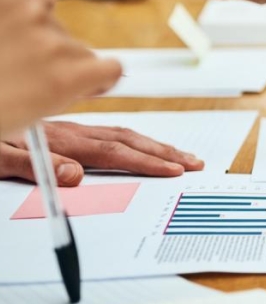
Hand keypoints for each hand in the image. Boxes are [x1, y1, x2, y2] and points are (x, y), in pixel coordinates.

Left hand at [0, 0, 121, 138]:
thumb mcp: (21, 118)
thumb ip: (57, 95)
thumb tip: (75, 83)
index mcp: (67, 79)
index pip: (111, 69)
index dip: (95, 77)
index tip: (83, 81)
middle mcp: (55, 43)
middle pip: (75, 47)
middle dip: (54, 58)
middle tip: (19, 72)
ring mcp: (31, 13)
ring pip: (49, 17)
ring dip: (30, 30)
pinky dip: (17, 4)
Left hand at [0, 121, 203, 185]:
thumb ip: (34, 166)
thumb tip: (76, 176)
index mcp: (57, 140)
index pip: (111, 152)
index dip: (146, 161)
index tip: (173, 171)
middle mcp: (68, 131)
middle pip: (126, 139)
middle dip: (163, 151)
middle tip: (193, 162)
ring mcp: (67, 128)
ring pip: (120, 133)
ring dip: (153, 144)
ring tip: (180, 153)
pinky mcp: (61, 129)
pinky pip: (106, 131)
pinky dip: (133, 137)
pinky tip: (140, 141)